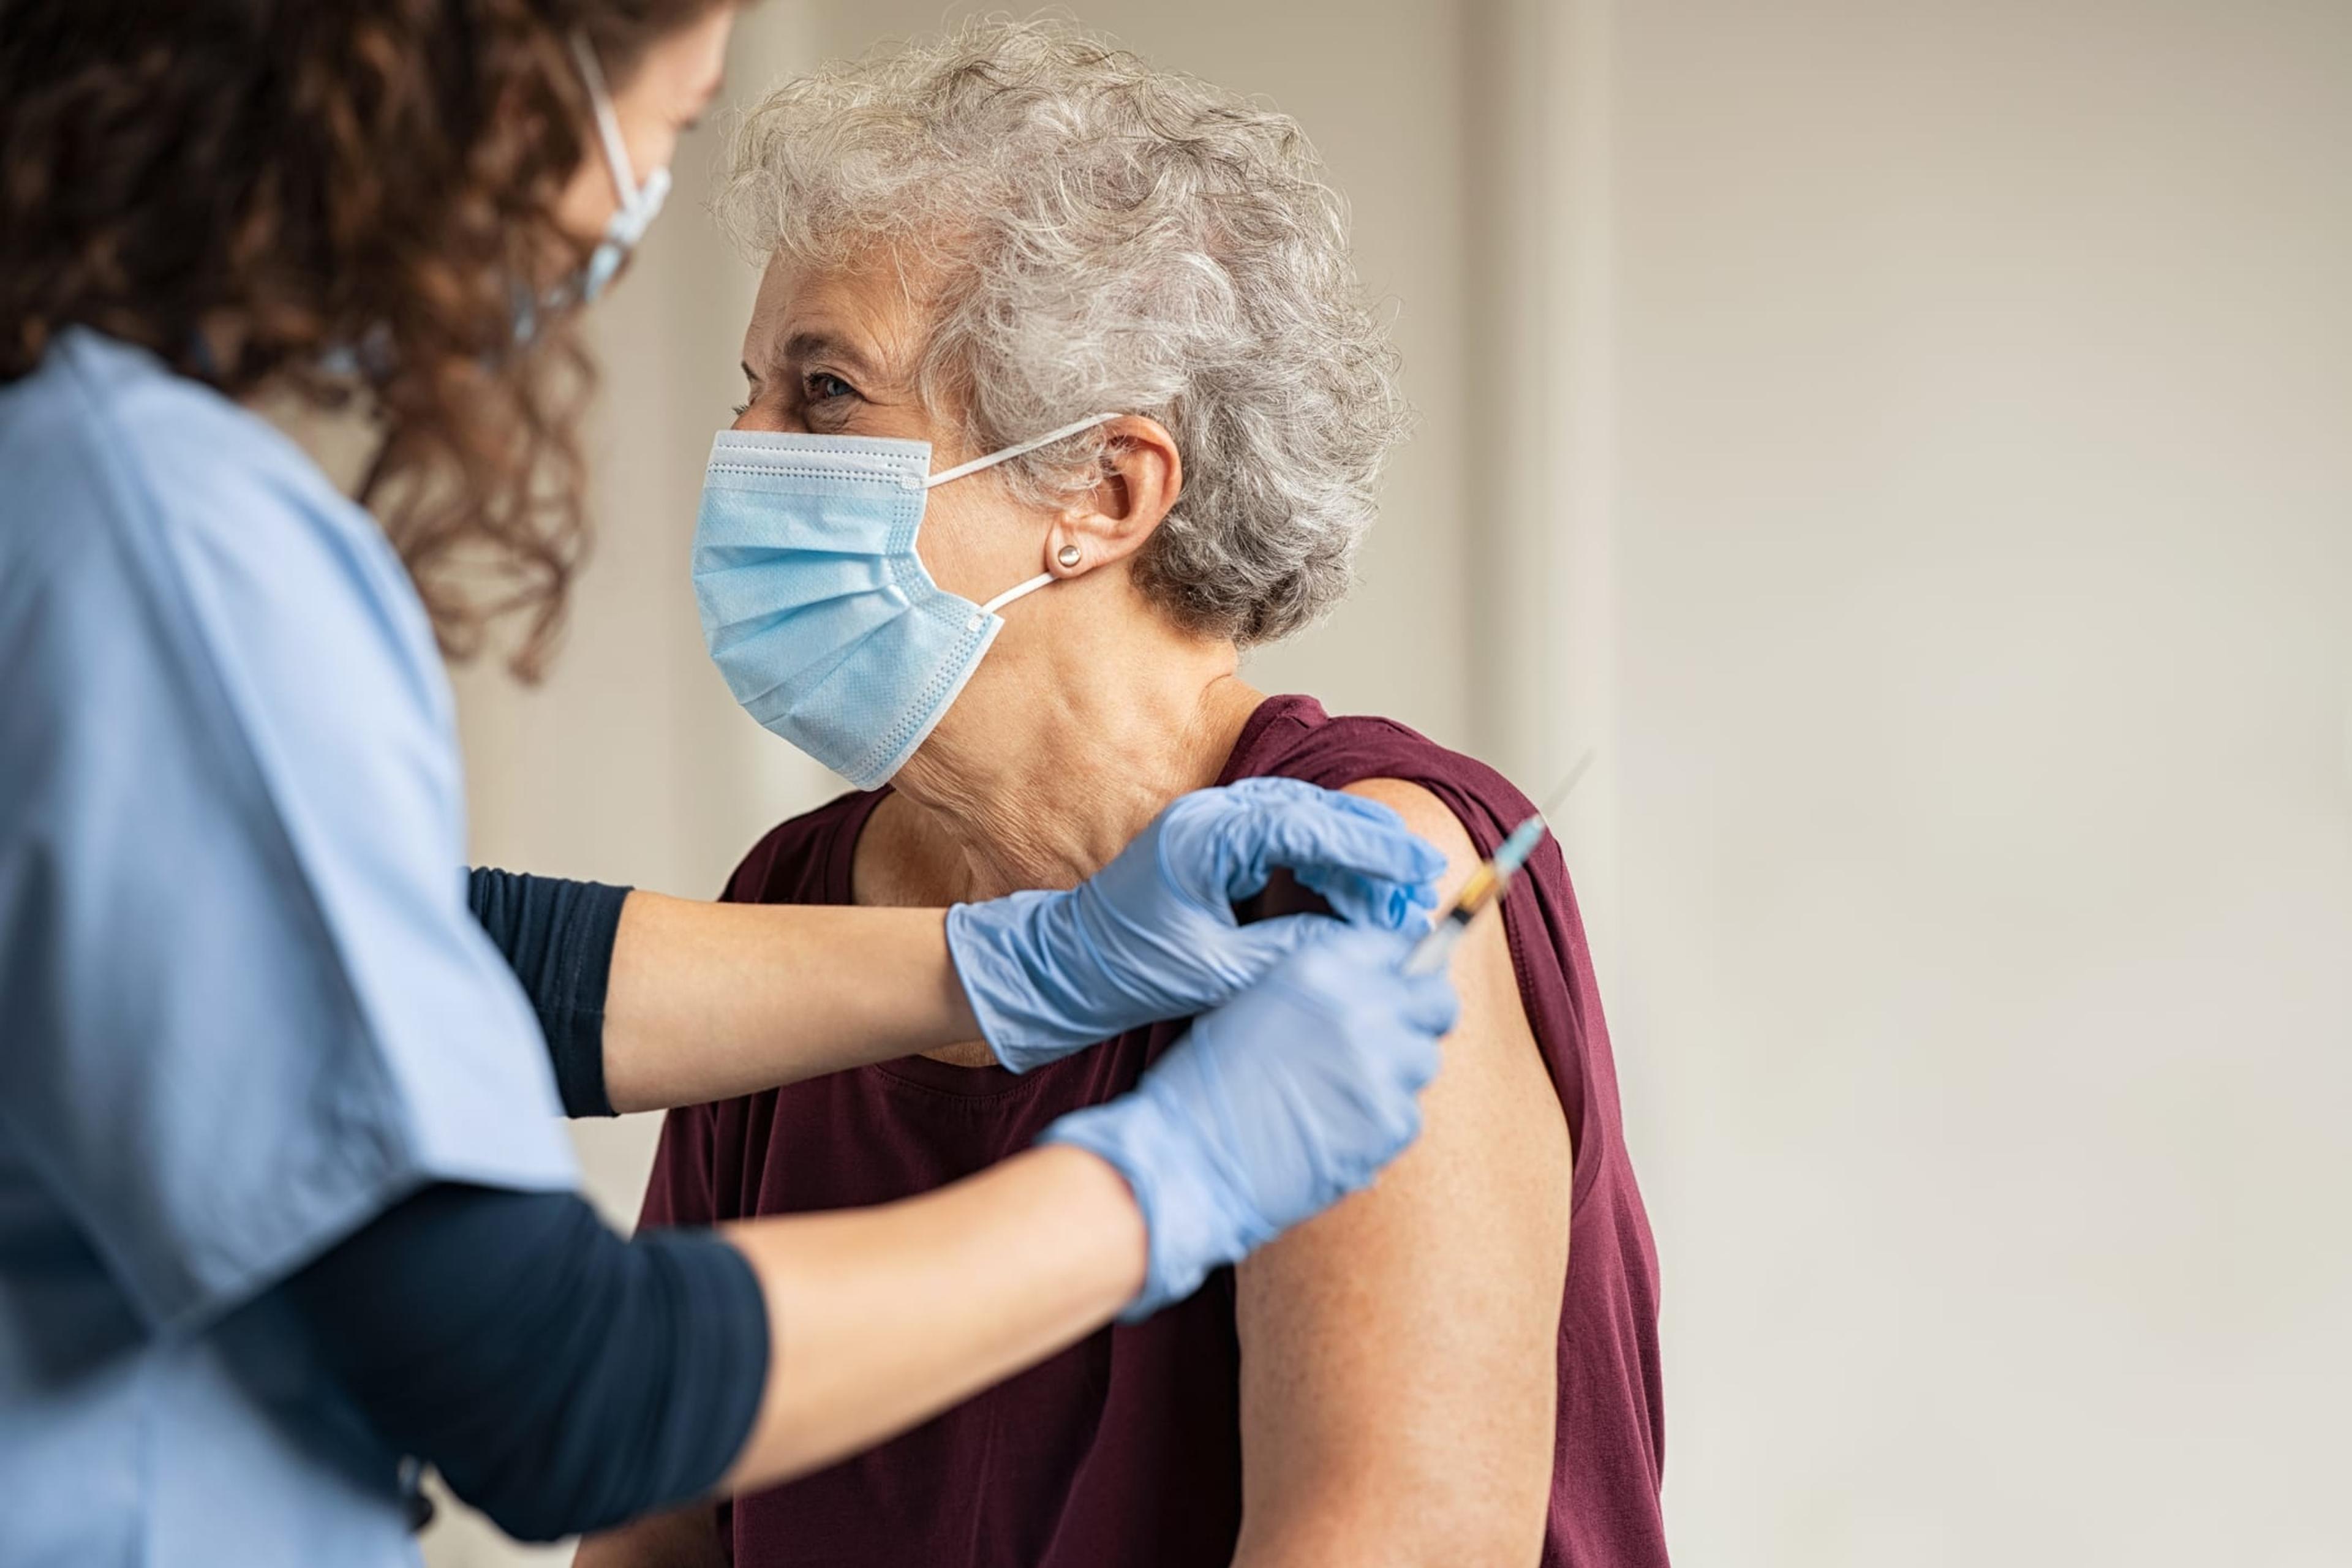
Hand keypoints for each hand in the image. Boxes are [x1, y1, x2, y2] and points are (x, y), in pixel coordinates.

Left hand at [946, 778, 1444, 1071]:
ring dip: (1352, 856)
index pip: (1307, 826)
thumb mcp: (1217, 972)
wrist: (1064, 968)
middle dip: (1373, 848)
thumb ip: (1290, 952)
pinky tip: (1351, 895)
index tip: (1418, 870)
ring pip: (1304, 822)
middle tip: (1423, 882)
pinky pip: (1283, 839)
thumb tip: (1361, 946)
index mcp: (1205, 837)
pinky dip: (1323, 862)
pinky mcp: (1213, 843)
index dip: (1370, 848)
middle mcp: (1209, 816)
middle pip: (1313, 812)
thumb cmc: (1126, 970)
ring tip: (1398, 894)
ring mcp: (1210, 824)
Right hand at [1040, 925, 1458, 1317]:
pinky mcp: (1391, 1122)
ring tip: (1340, 1097)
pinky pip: (1408, 1115)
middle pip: (1436, 1001)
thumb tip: (1378, 991)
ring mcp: (1382, 1065)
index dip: (1398, 973)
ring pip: (1424, 1061)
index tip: (1395, 992)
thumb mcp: (1257, 1004)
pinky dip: (1380, 1125)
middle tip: (1393, 1042)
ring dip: (1395, 1076)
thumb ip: (1321, 990)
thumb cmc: (1207, 1085)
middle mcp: (1360, 1007)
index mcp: (1320, 967)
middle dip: (1421, 1018)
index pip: (1396, 949)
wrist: (1188, 1158)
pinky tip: (1334, 1131)